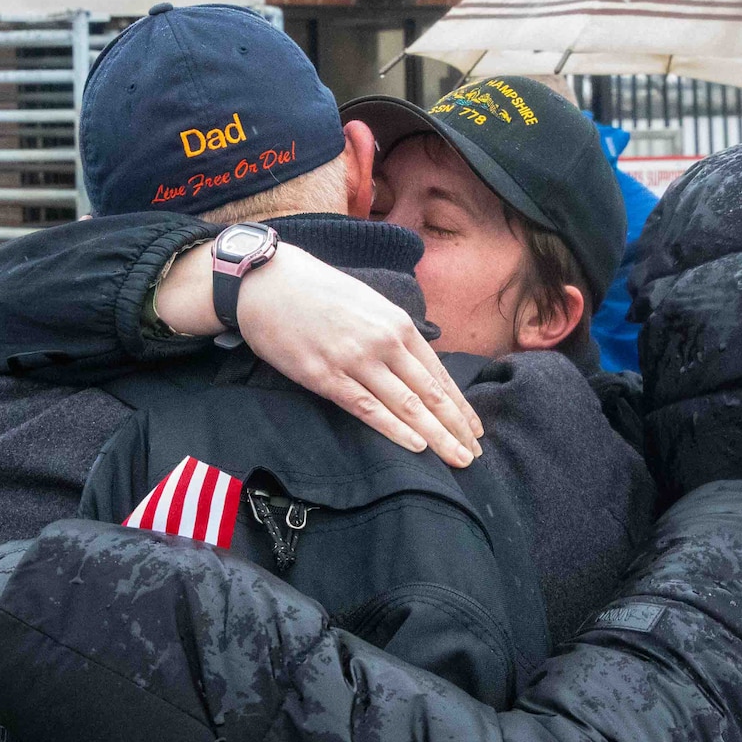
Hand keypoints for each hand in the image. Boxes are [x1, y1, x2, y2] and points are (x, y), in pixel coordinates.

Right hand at [156, 242, 483, 467]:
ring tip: (457, 459)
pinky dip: (395, 429)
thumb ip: (393, 334)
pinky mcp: (325, 375)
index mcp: (397, 324)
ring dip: (436, 436)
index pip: (438, 374)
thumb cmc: (317, 293)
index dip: (459, 406)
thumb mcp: (368, 304)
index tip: (474, 430)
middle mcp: (383, 342)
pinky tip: (417, 446)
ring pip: (406, 405)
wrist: (267, 283)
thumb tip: (415, 364)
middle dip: (456, 428)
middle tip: (474, 455)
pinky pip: (367, 408)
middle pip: (430, 394)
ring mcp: (355, 359)